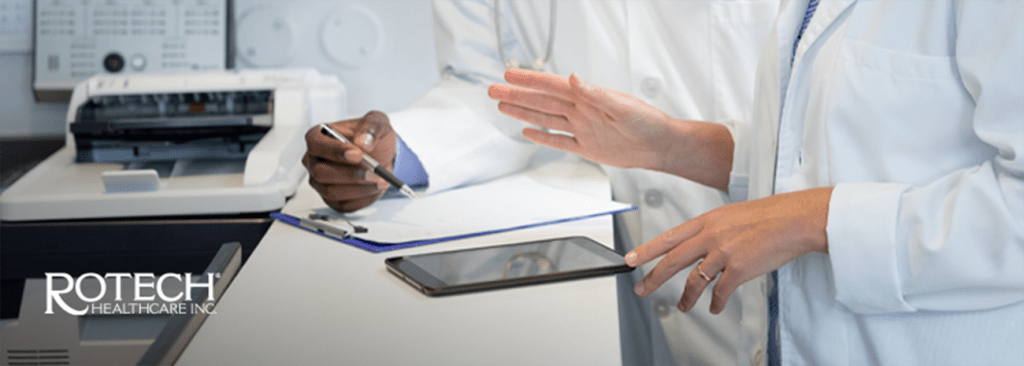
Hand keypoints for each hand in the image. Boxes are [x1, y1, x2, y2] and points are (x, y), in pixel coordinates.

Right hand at [303, 110, 396, 211]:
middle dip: (350, 174)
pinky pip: (343, 205)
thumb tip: (363, 142)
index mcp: (318, 137)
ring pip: (331, 192)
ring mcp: (321, 182)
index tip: (357, 154)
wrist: (382, 154)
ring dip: (359, 188)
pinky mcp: (333, 199)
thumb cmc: (372, 136)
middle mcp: (314, 161)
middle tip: (373, 171)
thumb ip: (371, 127)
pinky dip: (363, 197)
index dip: (335, 151)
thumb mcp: (377, 121)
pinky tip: (376, 187)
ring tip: (381, 179)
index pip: (316, 145)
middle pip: (320, 172)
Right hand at [488, 68, 732, 190]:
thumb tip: (573, 78)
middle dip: (517, 96)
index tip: (508, 74)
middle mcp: (581, 111)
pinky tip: (528, 133)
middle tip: (493, 90)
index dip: (529, 80)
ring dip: (524, 113)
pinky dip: (543, 137)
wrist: (661, 146)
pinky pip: (560, 141)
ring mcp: (582, 129)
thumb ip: (595, 93)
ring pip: (545, 120)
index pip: (551, 86)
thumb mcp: (622, 106)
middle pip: (541, 102)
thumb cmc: (649, 123)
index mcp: (588, 98)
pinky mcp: (587, 147)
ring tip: (503, 106)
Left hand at [625, 187, 832, 313]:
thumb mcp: (733, 214)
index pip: (669, 237)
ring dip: (686, 298)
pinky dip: (716, 303)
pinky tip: (715, 308)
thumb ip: (713, 229)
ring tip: (683, 306)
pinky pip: (720, 292)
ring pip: (695, 280)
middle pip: (673, 260)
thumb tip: (701, 244)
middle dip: (653, 277)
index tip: (630, 258)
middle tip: (641, 288)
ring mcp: (724, 252)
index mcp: (708, 220)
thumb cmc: (770, 215)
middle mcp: (711, 235)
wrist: (795, 219)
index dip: (647, 250)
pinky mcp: (739, 269)